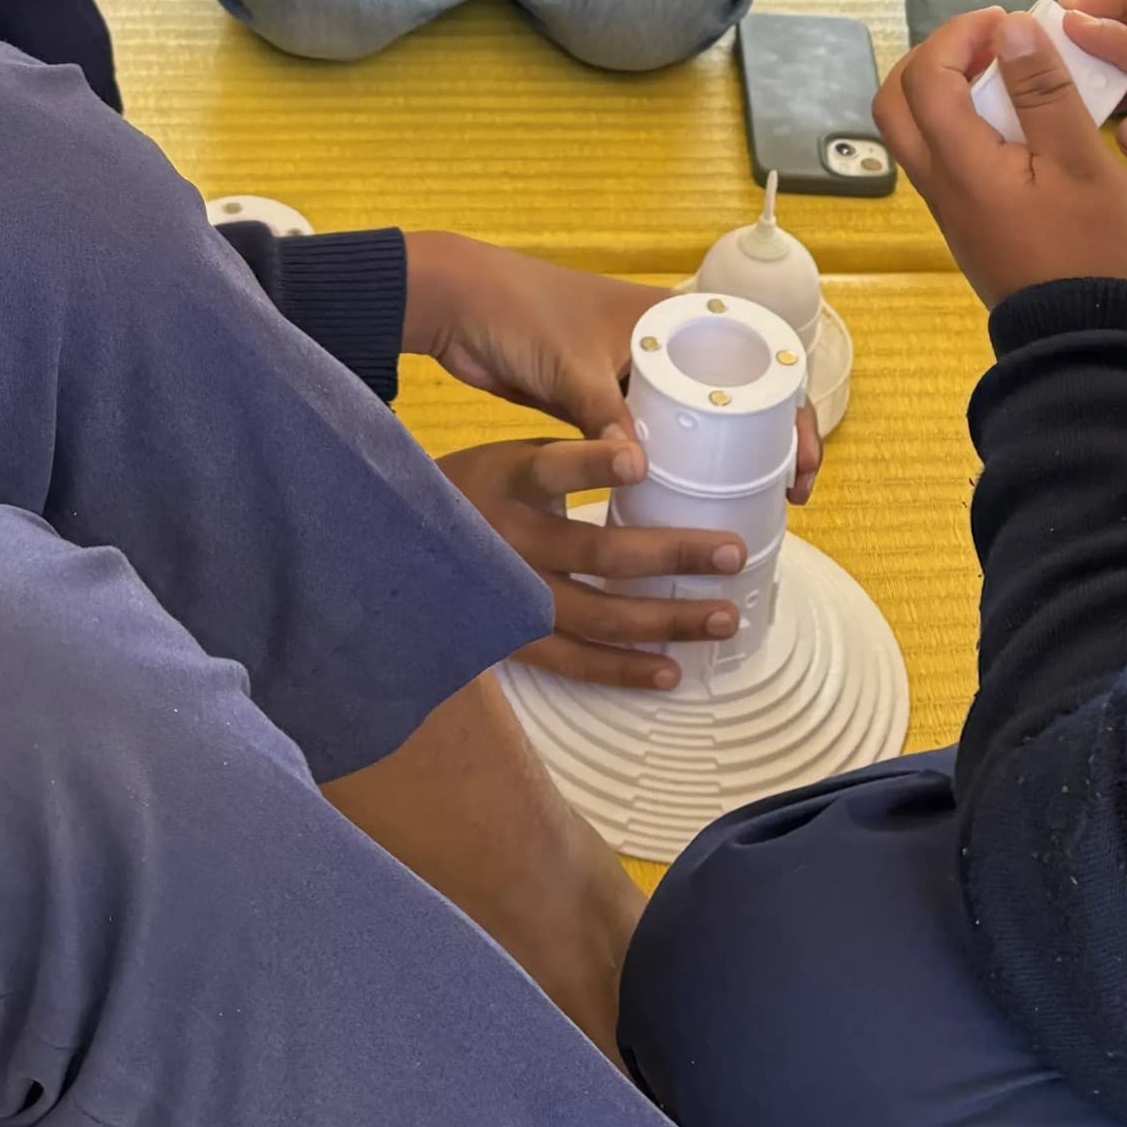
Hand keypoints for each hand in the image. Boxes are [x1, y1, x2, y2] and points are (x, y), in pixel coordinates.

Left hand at [405, 230, 825, 497]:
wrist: (458, 305)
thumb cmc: (518, 310)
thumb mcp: (570, 365)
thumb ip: (603, 418)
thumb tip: (638, 472)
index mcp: (672, 320)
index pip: (759, 364)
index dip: (794, 414)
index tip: (800, 465)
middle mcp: (663, 347)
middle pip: (736, 401)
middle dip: (767, 448)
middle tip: (782, 501)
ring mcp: (632, 377)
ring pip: (695, 426)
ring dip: (720, 464)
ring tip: (741, 514)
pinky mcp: (599, 404)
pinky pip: (651, 440)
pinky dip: (671, 469)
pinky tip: (678, 508)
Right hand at [436, 435, 764, 690]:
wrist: (393, 552)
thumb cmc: (475, 492)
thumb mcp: (508, 459)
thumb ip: (569, 460)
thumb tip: (654, 456)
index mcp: (509, 481)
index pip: (554, 468)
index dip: (594, 464)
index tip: (639, 461)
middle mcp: (510, 541)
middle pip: (599, 552)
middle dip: (674, 554)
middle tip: (733, 552)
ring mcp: (511, 597)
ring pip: (599, 616)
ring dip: (667, 620)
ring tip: (725, 618)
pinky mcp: (510, 638)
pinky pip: (573, 662)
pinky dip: (623, 669)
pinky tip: (671, 671)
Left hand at [876, 8, 1126, 306]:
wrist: (1086, 343)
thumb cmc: (1092, 250)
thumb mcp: (1080, 161)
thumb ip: (1043, 92)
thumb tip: (1011, 28)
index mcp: (959, 164)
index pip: (928, 77)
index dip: (959, 36)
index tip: (1005, 21)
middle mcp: (939, 184)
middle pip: (897, 103)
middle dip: (933, 58)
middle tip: (988, 43)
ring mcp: (950, 208)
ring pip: (915, 132)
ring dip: (944, 89)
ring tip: (1005, 75)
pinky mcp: (969, 224)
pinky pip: (943, 157)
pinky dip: (961, 122)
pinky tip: (1015, 121)